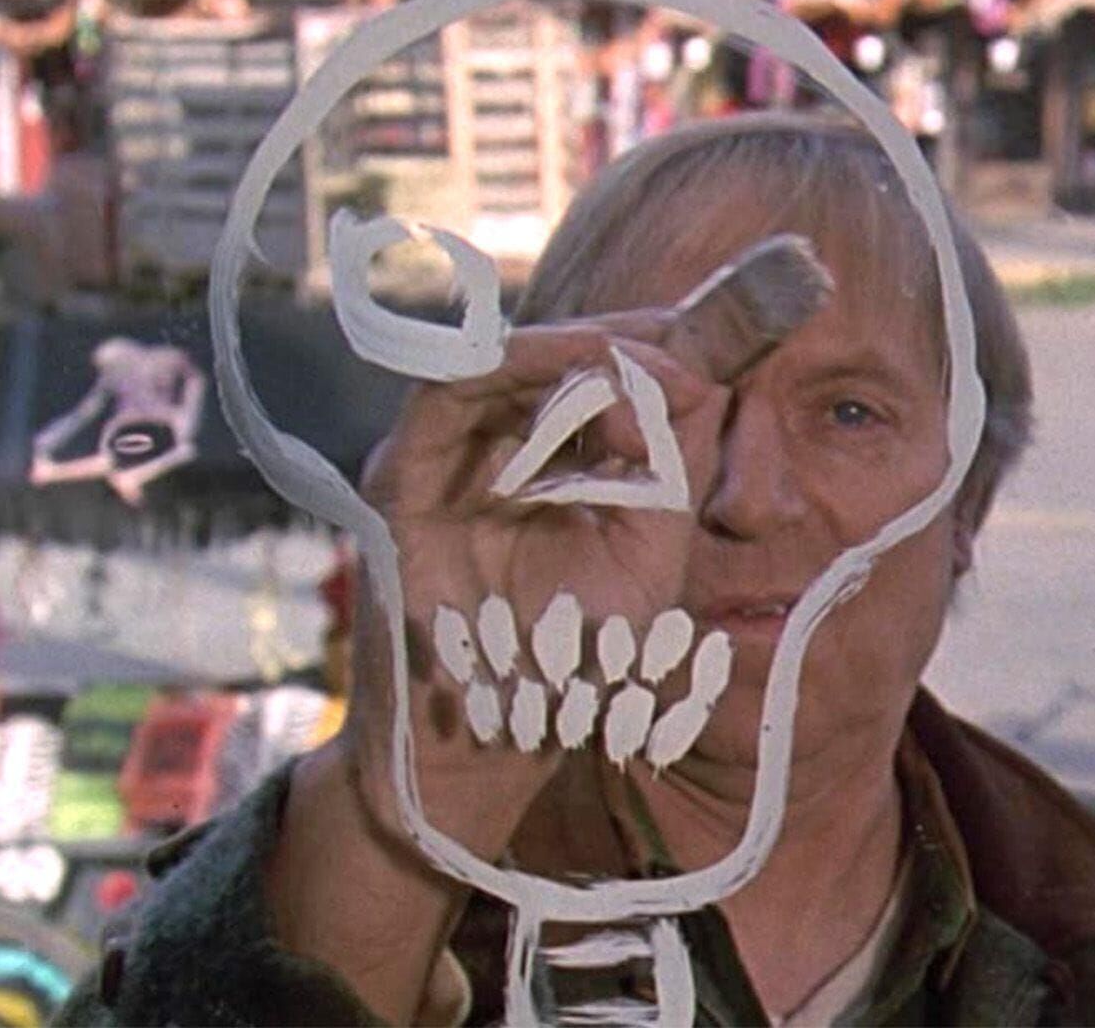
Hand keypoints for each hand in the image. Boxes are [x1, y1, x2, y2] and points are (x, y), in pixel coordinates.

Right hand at [345, 310, 730, 855]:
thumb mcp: (646, 555)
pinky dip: (507, 372)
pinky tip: (573, 375)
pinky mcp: (394, 484)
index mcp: (534, 465)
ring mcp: (429, 464)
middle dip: (611, 344)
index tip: (700, 341)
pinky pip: (441, 398)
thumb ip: (672, 469)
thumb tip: (696, 376)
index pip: (578, 373)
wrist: (488, 753)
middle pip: (536, 357)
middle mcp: (475, 454)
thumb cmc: (570, 665)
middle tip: (671, 354)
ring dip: (566, 354)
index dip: (638, 343)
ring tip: (631, 366)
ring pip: (489, 363)